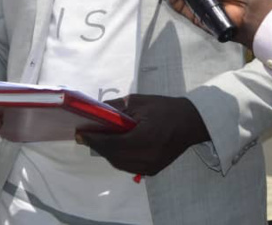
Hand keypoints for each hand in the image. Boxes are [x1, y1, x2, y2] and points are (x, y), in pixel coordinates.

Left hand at [76, 94, 209, 175]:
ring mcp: (151, 166)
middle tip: (84, 136)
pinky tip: (112, 148)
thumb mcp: (138, 101)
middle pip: (114, 156)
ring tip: (96, 140)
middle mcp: (148, 156)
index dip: (94, 139)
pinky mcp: (153, 170)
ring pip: (120, 164)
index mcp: (145, 137)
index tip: (80, 133)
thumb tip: (94, 112)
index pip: (113, 143)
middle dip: (97, 146)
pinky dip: (117, 158)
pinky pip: (129, 167)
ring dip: (106, 153)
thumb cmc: (164, 108)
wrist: (190, 122)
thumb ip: (115, 107)